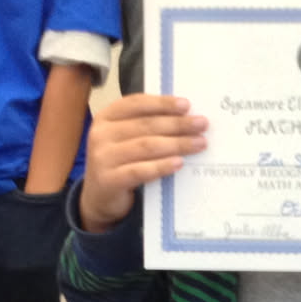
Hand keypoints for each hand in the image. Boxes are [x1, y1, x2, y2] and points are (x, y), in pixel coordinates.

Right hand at [80, 94, 207, 232]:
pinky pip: (141, 171)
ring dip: (177, 144)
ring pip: (146, 146)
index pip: (136, 104)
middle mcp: (101, 134)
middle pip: (146, 125)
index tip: (186, 105)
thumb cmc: (119, 162)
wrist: (99, 197)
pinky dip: (162, 166)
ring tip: (199, 143)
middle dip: (177, 124)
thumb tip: (184, 116)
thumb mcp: (126, 138)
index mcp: (106, 117)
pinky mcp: (109, 180)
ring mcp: (103, 158)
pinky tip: (179, 163)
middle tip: (201, 124)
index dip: (162, 103)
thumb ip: (145, 125)